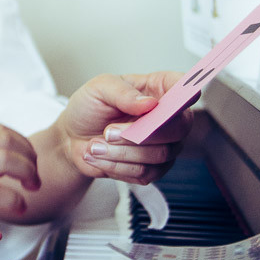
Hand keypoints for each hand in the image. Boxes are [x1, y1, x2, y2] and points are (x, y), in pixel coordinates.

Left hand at [61, 71, 192, 184]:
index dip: (186, 92)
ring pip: (160, 154)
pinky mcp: (153, 168)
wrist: (72, 137)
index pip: (184, 86)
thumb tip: (149, 103)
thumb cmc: (90, 108)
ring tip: (95, 145)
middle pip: (179, 128)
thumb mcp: (99, 89)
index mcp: (158, 88)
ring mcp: (164, 144)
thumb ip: (123, 93)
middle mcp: (167, 117)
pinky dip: (117, 166)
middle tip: (108, 131)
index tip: (178, 98)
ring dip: (122, 152)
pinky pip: (145, 173)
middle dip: (141, 133)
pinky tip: (100, 156)